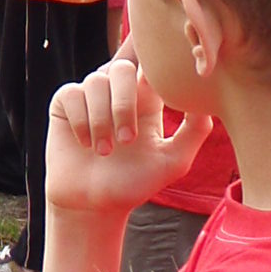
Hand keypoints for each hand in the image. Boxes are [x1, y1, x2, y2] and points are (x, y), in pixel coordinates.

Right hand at [44, 58, 208, 213]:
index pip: (149, 67)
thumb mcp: (173, 161)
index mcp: (146, 100)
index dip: (150, 70)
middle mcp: (118, 92)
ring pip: (96, 81)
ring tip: (105, 152)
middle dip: (125, 103)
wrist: (94, 204)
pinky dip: (81, 121)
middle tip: (128, 140)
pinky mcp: (65, 103)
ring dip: (102, 120)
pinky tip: (86, 144)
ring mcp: (90, 96)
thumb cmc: (134, 184)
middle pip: (122, 68)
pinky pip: (72, 94)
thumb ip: (194, 131)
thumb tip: (205, 100)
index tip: (152, 95)